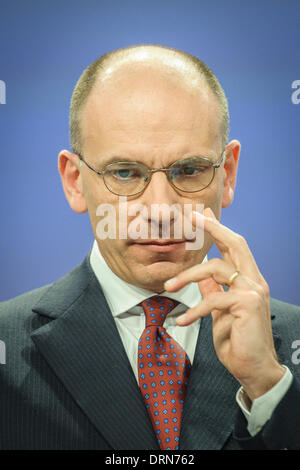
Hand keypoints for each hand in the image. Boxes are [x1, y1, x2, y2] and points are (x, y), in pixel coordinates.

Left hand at [164, 207, 285, 401]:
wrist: (255, 369)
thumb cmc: (238, 341)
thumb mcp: (220, 312)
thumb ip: (213, 291)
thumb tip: (201, 278)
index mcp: (249, 281)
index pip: (235, 248)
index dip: (219, 230)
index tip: (202, 215)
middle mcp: (255, 281)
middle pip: (236, 243)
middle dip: (214, 228)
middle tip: (192, 218)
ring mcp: (253, 291)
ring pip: (216, 268)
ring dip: (188, 275)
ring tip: (169, 287)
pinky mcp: (248, 304)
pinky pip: (214, 299)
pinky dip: (195, 309)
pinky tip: (183, 321)